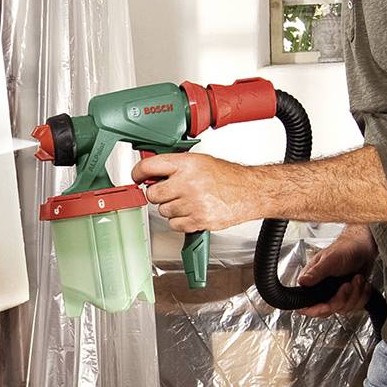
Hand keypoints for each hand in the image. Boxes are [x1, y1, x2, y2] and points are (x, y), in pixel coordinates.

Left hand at [131, 151, 270, 233]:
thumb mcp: (200, 161)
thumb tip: (152, 172)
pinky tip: (193, 212)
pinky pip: (174, 224)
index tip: (137, 177)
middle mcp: (188, 182)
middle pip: (152, 194)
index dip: (138, 173)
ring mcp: (192, 203)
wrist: (250, 192)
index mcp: (187, 164)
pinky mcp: (198, 220)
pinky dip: (181, 221)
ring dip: (172, 209)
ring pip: (163, 211)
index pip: (149, 167)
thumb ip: (176, 166)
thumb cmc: (228, 177)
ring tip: (189, 201)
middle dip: (159, 195)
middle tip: (171, 192)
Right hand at [292, 224, 375, 318]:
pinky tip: (362, 283)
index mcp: (312, 282)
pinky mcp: (349, 296)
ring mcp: (336, 294)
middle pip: (328, 310)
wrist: (363, 247)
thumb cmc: (345, 249)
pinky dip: (363, 295)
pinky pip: (355, 306)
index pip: (306, 305)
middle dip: (341, 299)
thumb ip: (315, 273)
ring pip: (344, 309)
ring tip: (356, 279)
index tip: (327, 305)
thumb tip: (302, 282)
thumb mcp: (329, 260)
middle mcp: (322, 290)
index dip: (316, 309)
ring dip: (355, 294)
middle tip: (346, 285)